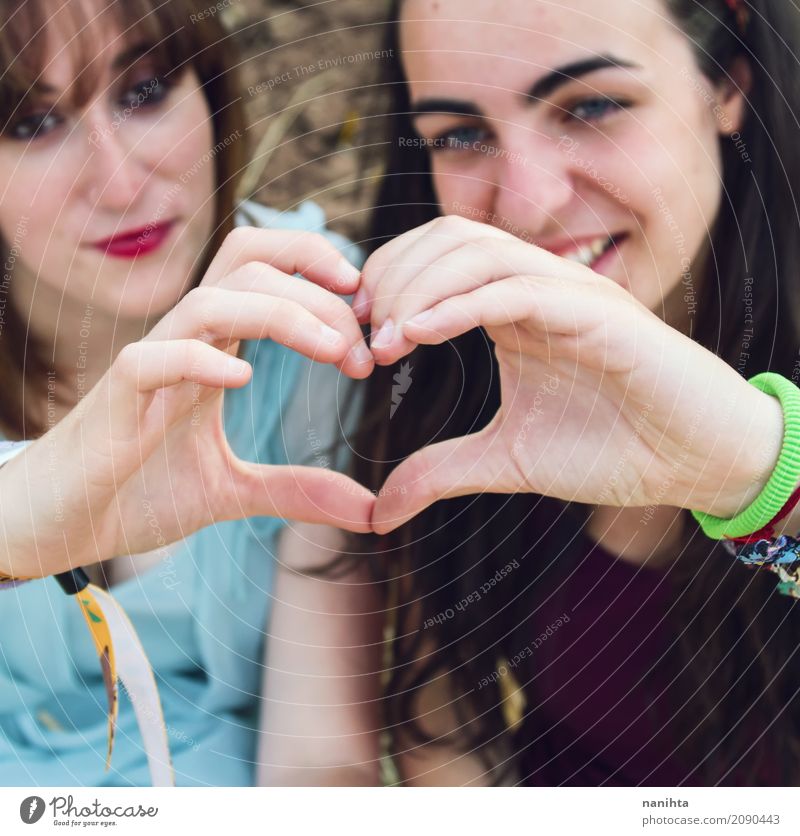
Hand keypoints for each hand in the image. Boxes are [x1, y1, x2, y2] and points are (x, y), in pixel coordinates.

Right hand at [0, 228, 376, 578]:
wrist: (60, 526)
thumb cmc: (137, 493)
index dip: (318, 272)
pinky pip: (153, 358)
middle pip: (248, 262)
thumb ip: (297, 489)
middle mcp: (183, 342)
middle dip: (318, 290)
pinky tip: (243, 379)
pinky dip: (201, 360)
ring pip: (211, 300)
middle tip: (363, 348)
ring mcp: (148, 365)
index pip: (263, 269)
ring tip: (334, 353)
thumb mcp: (234, 491)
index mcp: (211, 348)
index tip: (369, 315)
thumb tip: (367, 507)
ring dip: (284, 315)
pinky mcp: (114, 400)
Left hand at [355, 216, 779, 533]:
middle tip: (361, 337)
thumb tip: (381, 509)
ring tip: (385, 342)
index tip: (355, 336)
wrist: (692, 461)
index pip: (435, 258)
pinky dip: (462, 304)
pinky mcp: (599, 312)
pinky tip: (419, 335)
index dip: (386, 284)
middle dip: (391, 277)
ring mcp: (569, 292)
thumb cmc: (610, 448)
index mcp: (511, 307)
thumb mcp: (503, 460)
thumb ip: (440, 470)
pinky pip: (518, 288)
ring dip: (418, 287)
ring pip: (478, 250)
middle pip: (446, 238)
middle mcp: (536, 287)